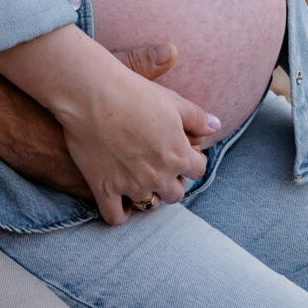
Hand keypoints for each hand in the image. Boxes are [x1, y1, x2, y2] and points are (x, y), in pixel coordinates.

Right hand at [56, 59, 215, 224]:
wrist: (91, 93)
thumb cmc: (133, 91)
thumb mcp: (172, 100)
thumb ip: (197, 117)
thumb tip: (216, 126)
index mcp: (178, 155)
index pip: (198, 170)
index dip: (191, 160)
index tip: (180, 151)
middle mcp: (158, 176)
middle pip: (176, 193)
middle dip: (172, 180)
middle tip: (159, 165)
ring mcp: (131, 186)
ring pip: (150, 205)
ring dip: (149, 195)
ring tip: (141, 180)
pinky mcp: (104, 189)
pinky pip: (116, 217)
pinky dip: (120, 212)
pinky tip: (120, 198)